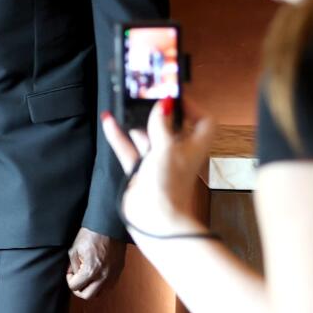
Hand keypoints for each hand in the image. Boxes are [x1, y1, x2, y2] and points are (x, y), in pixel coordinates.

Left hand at [66, 229, 126, 299]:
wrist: (109, 226)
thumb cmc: (91, 235)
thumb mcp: (74, 250)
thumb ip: (72, 266)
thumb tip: (73, 275)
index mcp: (91, 270)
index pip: (75, 287)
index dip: (69, 280)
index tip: (70, 272)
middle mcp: (103, 276)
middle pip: (87, 296)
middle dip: (79, 288)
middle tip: (77, 279)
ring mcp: (112, 275)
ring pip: (99, 293)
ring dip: (91, 288)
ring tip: (88, 277)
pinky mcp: (118, 272)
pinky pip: (109, 286)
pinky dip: (101, 284)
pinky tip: (97, 274)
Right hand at [99, 99, 217, 240]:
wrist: (154, 218)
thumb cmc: (169, 186)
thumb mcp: (166, 148)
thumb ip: (162, 124)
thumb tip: (163, 104)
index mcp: (194, 146)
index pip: (203, 122)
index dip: (193, 107)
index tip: (175, 95)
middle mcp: (178, 153)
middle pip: (172, 126)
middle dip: (159, 112)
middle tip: (147, 94)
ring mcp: (158, 161)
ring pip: (148, 136)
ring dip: (136, 122)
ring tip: (126, 105)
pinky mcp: (140, 170)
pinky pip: (129, 148)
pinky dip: (119, 136)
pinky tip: (110, 121)